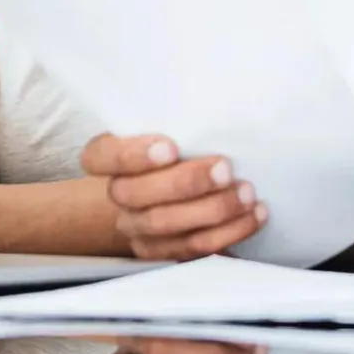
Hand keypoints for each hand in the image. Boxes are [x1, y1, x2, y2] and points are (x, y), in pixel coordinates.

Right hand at [81, 135, 267, 259]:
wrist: (177, 189)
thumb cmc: (182, 146)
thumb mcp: (175, 128)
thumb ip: (181, 121)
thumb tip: (220, 101)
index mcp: (109, 158)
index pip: (100, 157)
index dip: (131, 155)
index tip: (171, 147)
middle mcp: (118, 195)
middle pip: (136, 195)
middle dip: (186, 182)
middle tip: (225, 168)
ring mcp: (137, 228)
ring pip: (166, 225)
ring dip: (213, 210)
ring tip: (246, 193)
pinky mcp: (163, 252)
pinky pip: (192, 249)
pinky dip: (228, 232)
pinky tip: (253, 214)